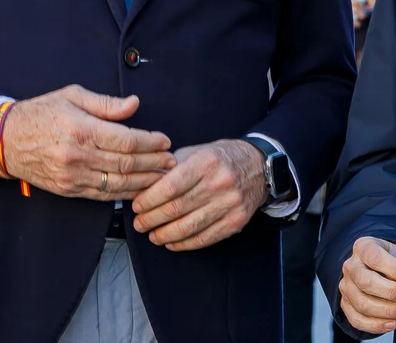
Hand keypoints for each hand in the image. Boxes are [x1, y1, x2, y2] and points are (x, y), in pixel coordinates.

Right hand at [0, 85, 174, 199]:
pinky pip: (102, 195)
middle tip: (171, 162)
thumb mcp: (72, 96)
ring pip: (117, 184)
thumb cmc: (40, 113)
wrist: (5, 141)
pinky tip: (139, 190)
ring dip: (144, 182)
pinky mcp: (68, 190)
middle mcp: (77, 156)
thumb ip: (106, 103)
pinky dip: (124, 194)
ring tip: (163, 178)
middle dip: (153, 163)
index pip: (126, 140)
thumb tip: (134, 104)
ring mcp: (72, 176)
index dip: (150, 142)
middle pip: (126, 164)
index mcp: (80, 129)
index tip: (165, 141)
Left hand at [130, 139, 266, 250]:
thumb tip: (144, 186)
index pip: (170, 186)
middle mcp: (220, 183)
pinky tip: (172, 243)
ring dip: (165, 235)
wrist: (259, 166)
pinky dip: (184, 244)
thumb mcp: (197, 151)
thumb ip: (172, 167)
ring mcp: (230, 204)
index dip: (149, 200)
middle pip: (176, 208)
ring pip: (189, 227)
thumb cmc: (221, 158)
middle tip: (139, 223)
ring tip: (152, 235)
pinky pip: (205, 238)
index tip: (137, 206)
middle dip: (151, 219)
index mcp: (206, 162)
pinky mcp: (237, 221)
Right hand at [339, 236, 395, 334]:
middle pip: (366, 282)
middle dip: (392, 292)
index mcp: (362, 247)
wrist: (381, 268)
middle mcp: (350, 266)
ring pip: (362, 304)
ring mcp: (346, 286)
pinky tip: (393, 323)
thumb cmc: (392, 260)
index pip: (375, 258)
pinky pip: (357, 319)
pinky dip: (376, 325)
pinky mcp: (346, 304)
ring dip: (388, 311)